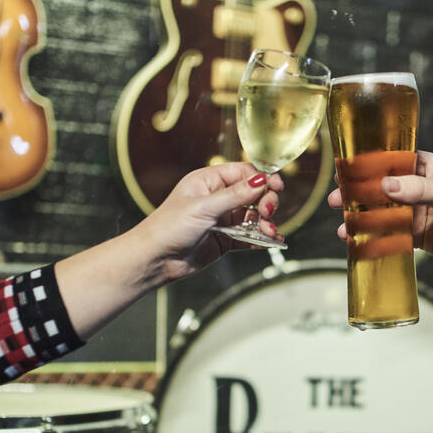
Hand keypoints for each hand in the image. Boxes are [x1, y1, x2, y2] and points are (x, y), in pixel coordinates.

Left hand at [143, 162, 283, 279]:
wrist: (155, 259)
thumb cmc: (169, 227)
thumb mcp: (204, 207)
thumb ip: (236, 195)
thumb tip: (261, 180)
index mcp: (209, 181)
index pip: (244, 173)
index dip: (262, 179)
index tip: (277, 186)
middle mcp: (217, 198)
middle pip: (253, 194)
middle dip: (265, 203)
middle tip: (267, 213)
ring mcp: (222, 219)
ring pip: (253, 217)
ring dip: (265, 223)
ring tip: (268, 232)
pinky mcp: (225, 240)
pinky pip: (249, 236)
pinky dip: (261, 239)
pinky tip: (271, 241)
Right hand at [327, 150, 432, 269]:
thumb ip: (419, 189)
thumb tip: (386, 186)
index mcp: (424, 167)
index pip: (390, 160)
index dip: (366, 164)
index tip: (344, 169)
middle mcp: (415, 187)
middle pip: (378, 187)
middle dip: (355, 194)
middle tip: (335, 199)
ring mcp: (413, 211)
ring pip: (379, 212)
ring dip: (359, 218)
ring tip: (342, 227)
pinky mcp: (414, 235)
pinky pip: (387, 234)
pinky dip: (371, 238)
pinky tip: (355, 242)